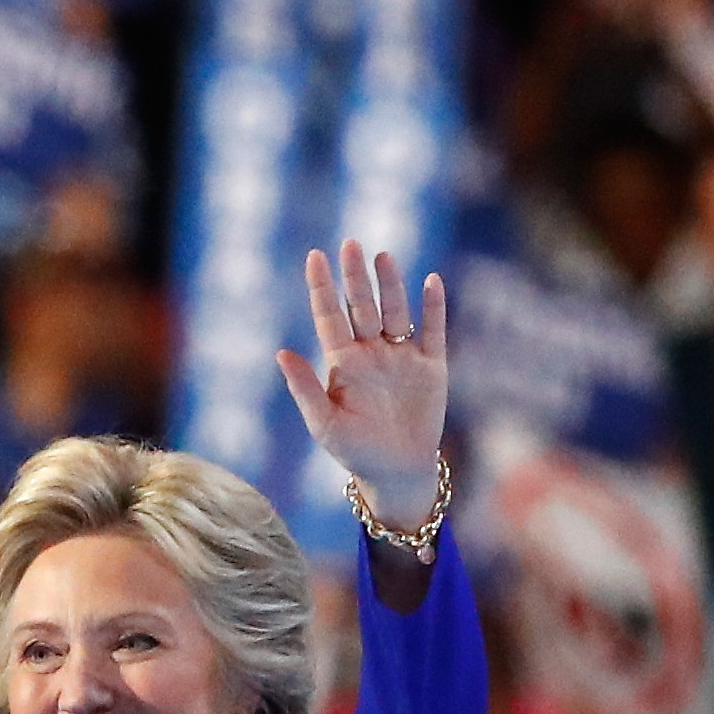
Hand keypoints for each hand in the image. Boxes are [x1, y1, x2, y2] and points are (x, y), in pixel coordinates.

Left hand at [275, 233, 446, 524]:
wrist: (395, 470)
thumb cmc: (353, 450)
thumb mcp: (323, 423)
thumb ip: (304, 388)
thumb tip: (280, 353)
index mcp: (342, 363)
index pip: (329, 316)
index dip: (322, 287)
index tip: (315, 256)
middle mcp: (371, 353)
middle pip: (362, 305)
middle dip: (355, 276)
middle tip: (350, 243)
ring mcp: (402, 356)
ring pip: (396, 311)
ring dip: (391, 284)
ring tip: (382, 257)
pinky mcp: (431, 365)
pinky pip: (433, 330)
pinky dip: (433, 307)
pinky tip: (430, 281)